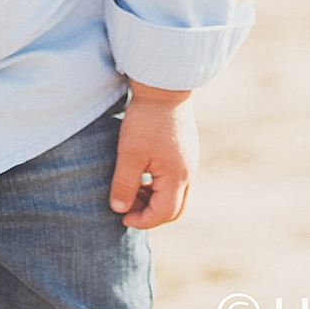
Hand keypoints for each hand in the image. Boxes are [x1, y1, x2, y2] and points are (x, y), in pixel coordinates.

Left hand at [109, 81, 198, 229]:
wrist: (163, 88)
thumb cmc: (145, 120)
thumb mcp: (129, 154)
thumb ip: (124, 184)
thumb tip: (120, 210)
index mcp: (177, 176)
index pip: (164, 213)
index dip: (142, 220)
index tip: (121, 216)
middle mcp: (189, 173)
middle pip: (175, 209)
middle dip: (150, 215)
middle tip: (127, 209)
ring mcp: (190, 162)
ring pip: (177, 195)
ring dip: (154, 200)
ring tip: (131, 191)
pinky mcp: (186, 152)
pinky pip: (176, 180)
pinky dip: (159, 187)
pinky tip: (142, 176)